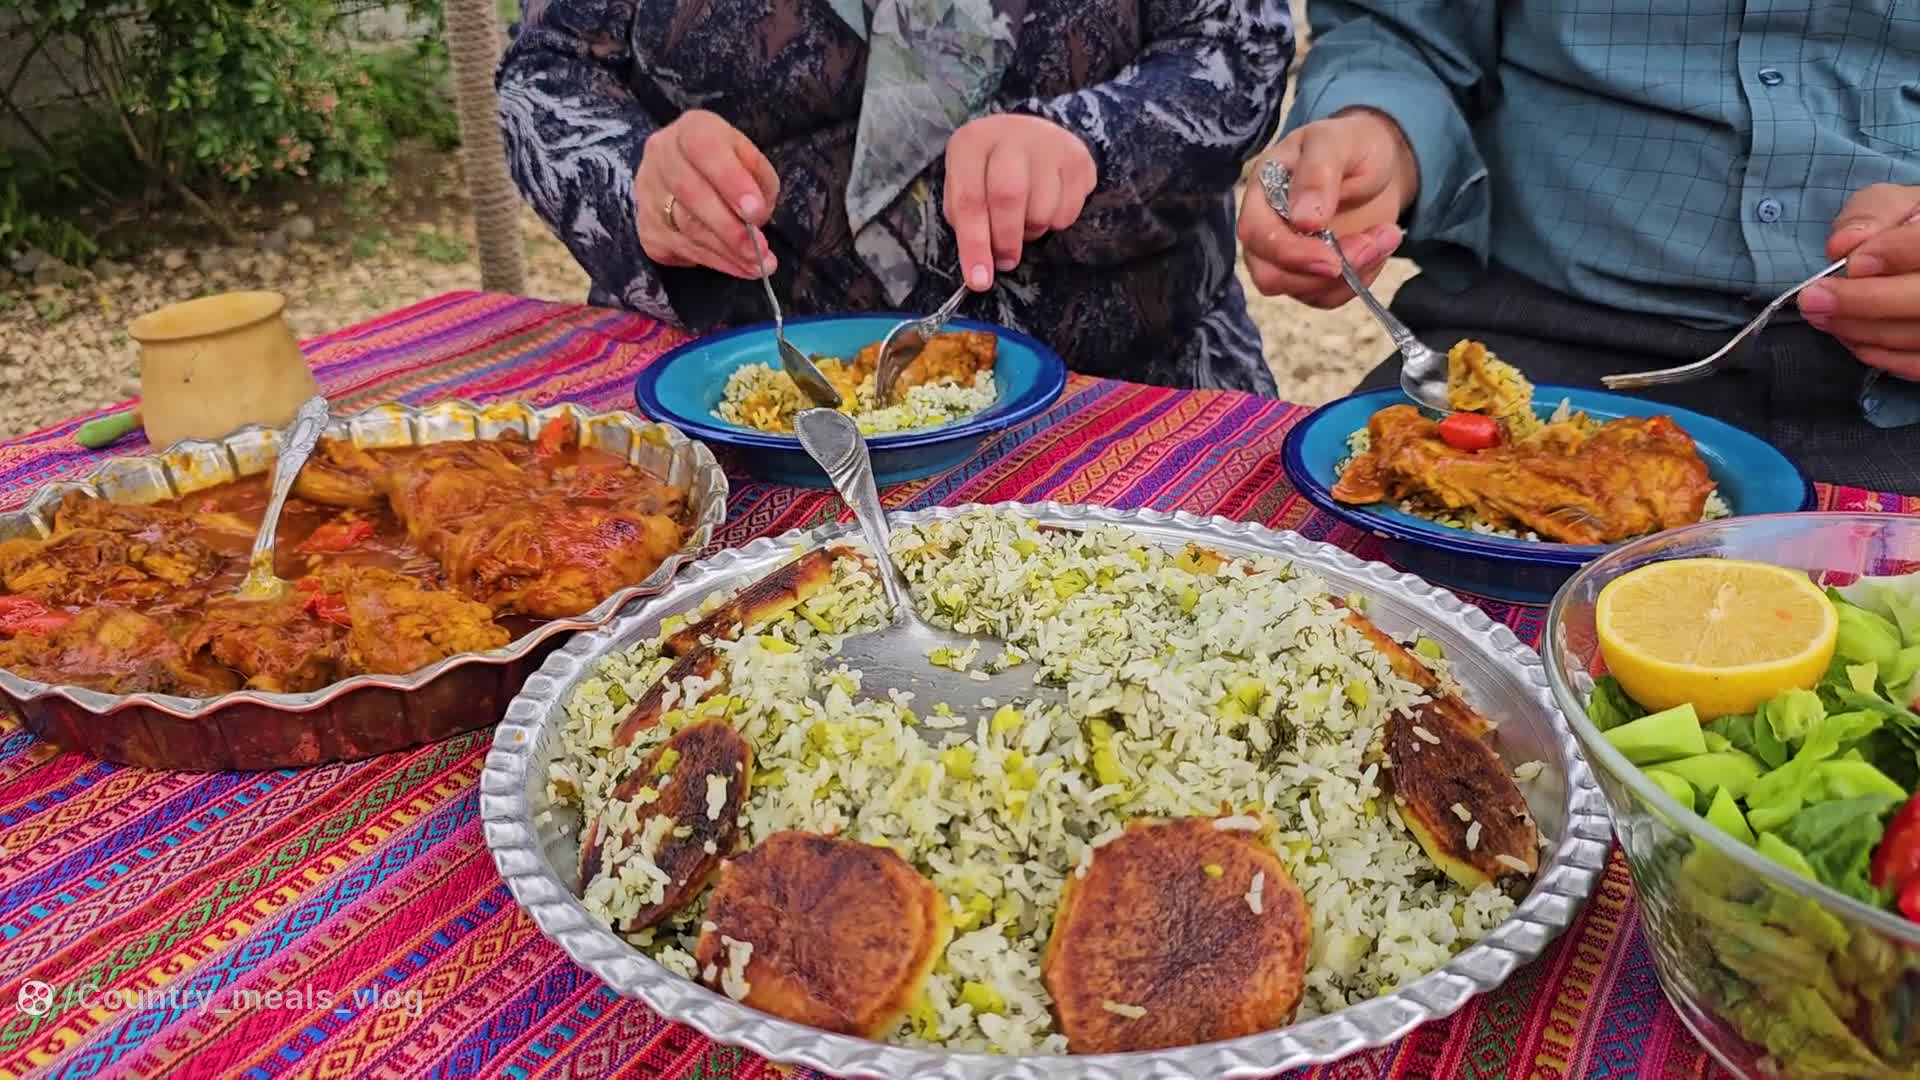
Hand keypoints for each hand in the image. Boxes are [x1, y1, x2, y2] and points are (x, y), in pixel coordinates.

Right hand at [634, 110, 780, 278]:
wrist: (688, 173)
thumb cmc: (728, 165)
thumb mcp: (749, 158)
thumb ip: (758, 179)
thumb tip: (755, 216)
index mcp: (691, 129)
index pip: (705, 149)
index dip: (731, 182)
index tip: (756, 212)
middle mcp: (661, 156)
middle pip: (692, 195)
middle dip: (731, 229)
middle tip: (760, 251)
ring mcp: (648, 193)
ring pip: (686, 228)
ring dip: (727, 253)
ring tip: (758, 265)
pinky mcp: (646, 227)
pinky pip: (681, 250)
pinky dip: (715, 262)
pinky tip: (738, 267)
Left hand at [943, 114, 1097, 290]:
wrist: (1031, 136)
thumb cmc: (990, 172)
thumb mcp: (966, 187)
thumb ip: (967, 223)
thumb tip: (980, 272)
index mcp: (973, 142)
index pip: (969, 199)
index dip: (974, 245)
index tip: (979, 281)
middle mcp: (1011, 134)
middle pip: (1009, 197)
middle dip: (1006, 240)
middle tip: (1006, 260)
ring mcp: (1049, 143)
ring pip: (1042, 209)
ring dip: (1032, 231)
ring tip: (1025, 222)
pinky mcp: (1079, 158)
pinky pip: (1068, 211)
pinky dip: (1055, 223)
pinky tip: (1046, 208)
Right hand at [1239, 109, 1418, 308]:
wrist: (1379, 163)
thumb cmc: (1352, 145)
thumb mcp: (1338, 142)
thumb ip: (1317, 174)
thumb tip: (1302, 219)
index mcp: (1263, 192)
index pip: (1255, 234)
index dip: (1289, 252)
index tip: (1331, 257)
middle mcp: (1268, 230)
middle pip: (1271, 275)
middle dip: (1324, 272)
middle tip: (1372, 244)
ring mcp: (1289, 257)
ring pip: (1303, 291)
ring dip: (1351, 274)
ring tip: (1385, 236)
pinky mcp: (1314, 275)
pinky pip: (1329, 296)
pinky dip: (1361, 280)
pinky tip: (1380, 246)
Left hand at [1798, 184, 1919, 377]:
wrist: (1919, 251)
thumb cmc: (1909, 226)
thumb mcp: (1893, 204)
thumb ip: (1871, 215)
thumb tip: (1843, 246)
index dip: (1896, 253)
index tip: (1852, 262)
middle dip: (1865, 302)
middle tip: (1813, 299)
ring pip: (1918, 335)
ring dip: (1861, 329)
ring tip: (1820, 315)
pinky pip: (1917, 364)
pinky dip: (1879, 354)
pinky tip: (1849, 337)